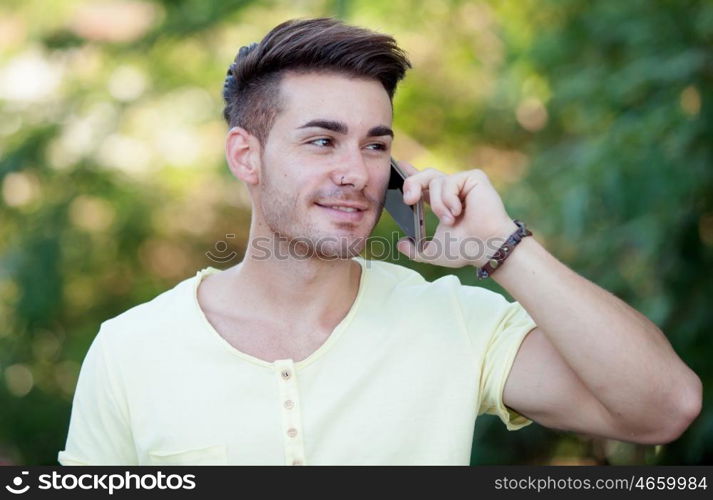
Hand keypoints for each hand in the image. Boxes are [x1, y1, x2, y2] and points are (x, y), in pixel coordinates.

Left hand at [395, 161, 517, 267]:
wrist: (485, 249)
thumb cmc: (465, 250)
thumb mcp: (433, 251)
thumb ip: (415, 250)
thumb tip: (400, 244)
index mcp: (441, 201)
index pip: (422, 183)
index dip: (409, 174)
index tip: (398, 167)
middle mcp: (451, 190)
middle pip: (424, 174)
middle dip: (411, 183)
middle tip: (408, 200)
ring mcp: (462, 183)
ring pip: (434, 181)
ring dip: (437, 204)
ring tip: (450, 220)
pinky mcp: (474, 178)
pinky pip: (449, 181)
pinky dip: (448, 199)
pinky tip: (458, 211)